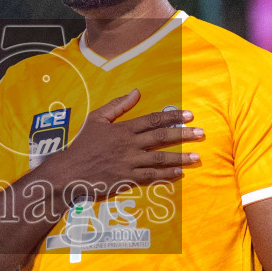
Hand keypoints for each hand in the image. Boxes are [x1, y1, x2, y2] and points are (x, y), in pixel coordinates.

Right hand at [50, 89, 200, 202]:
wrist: (70, 171)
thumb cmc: (82, 144)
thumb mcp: (97, 119)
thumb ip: (118, 105)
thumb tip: (137, 92)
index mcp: (123, 129)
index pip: (153, 119)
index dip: (172, 116)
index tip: (189, 115)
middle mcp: (129, 145)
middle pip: (161, 137)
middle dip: (183, 135)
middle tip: (201, 133)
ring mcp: (129, 162)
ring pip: (160, 158)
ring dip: (180, 157)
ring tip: (197, 156)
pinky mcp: (127, 178)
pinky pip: (151, 176)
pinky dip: (166, 174)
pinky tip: (180, 173)